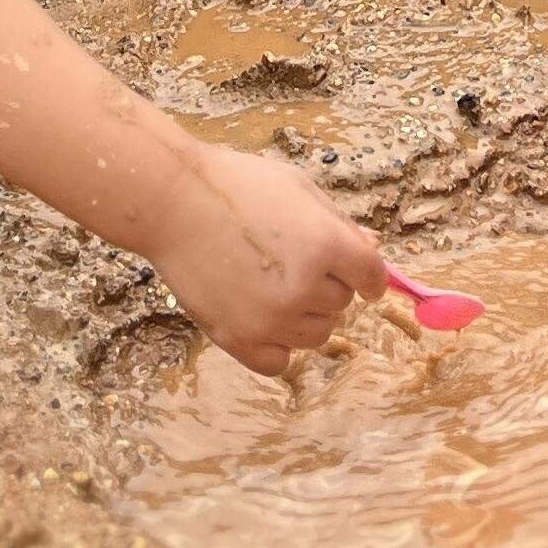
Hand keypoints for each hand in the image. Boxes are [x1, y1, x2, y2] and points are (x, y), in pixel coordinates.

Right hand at [150, 140, 392, 374]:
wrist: (174, 203)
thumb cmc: (237, 185)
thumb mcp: (298, 188)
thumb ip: (340, 223)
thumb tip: (373, 249)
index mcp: (326, 244)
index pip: (372, 276)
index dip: (371, 278)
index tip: (365, 281)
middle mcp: (305, 287)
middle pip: (342, 304)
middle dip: (327, 285)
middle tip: (291, 259)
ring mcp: (272, 319)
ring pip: (317, 335)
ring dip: (305, 314)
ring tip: (272, 284)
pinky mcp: (240, 341)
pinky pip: (280, 362)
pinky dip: (277, 345)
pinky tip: (262, 317)